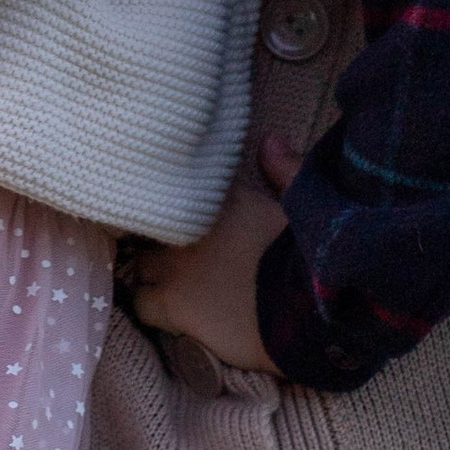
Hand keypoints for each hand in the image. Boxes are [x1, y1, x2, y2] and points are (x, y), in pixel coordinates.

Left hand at [130, 135, 297, 367]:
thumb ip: (286, 169)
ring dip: (151, 272)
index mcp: (220, 198)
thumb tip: (272, 137)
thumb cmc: (308, 258)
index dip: (183, 201)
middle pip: (156, 227)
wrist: (302, 311)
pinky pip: (140, 304)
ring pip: (141, 265)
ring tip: (163, 281)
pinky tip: (159, 311)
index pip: (183, 187)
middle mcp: (188, 225)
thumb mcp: (305, 206)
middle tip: (176, 252)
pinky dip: (147, 306)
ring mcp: (174, 266)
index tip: (189, 212)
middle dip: (163, 238)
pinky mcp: (172, 305)